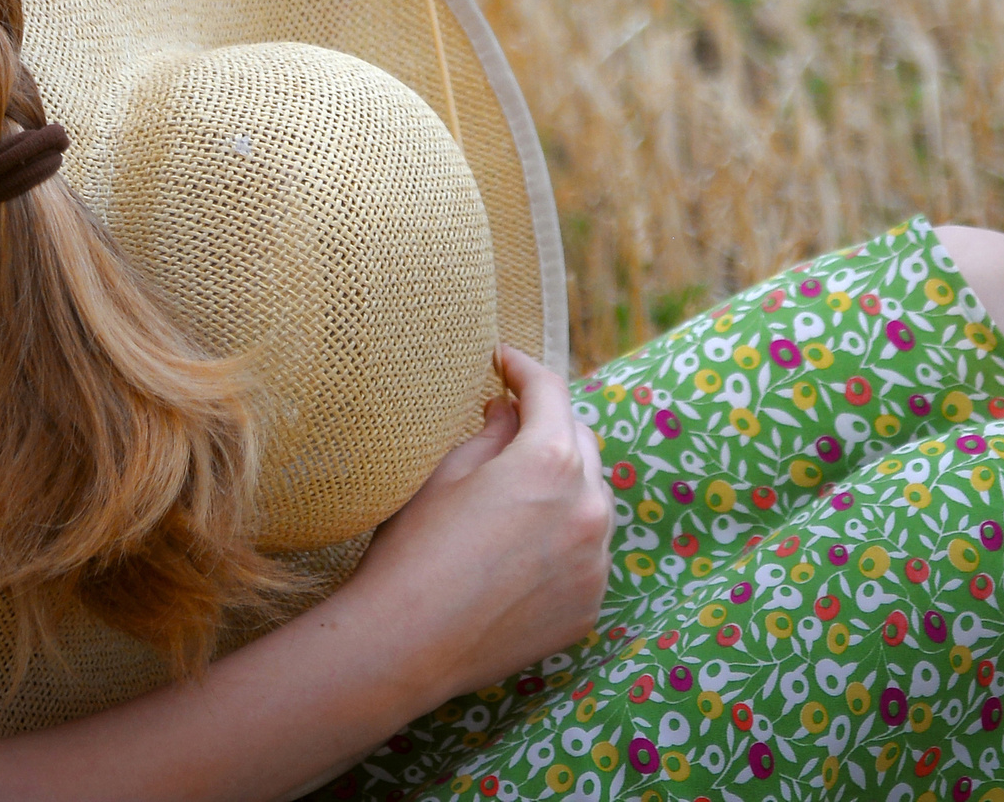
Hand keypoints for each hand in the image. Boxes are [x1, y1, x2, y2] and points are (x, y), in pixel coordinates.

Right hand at [347, 345, 614, 709]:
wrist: (407, 642)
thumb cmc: (415, 548)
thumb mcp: (447, 472)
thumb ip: (491, 431)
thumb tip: (511, 409)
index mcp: (552, 461)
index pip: (550, 392)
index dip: (524, 368)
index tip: (503, 360)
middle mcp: (589, 506)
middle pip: (582, 442)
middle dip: (549, 426)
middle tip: (511, 423)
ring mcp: (596, 561)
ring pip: (591, 500)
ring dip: (564, 486)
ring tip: (517, 494)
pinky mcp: (589, 604)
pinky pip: (587, 554)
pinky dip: (564, 540)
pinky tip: (520, 552)